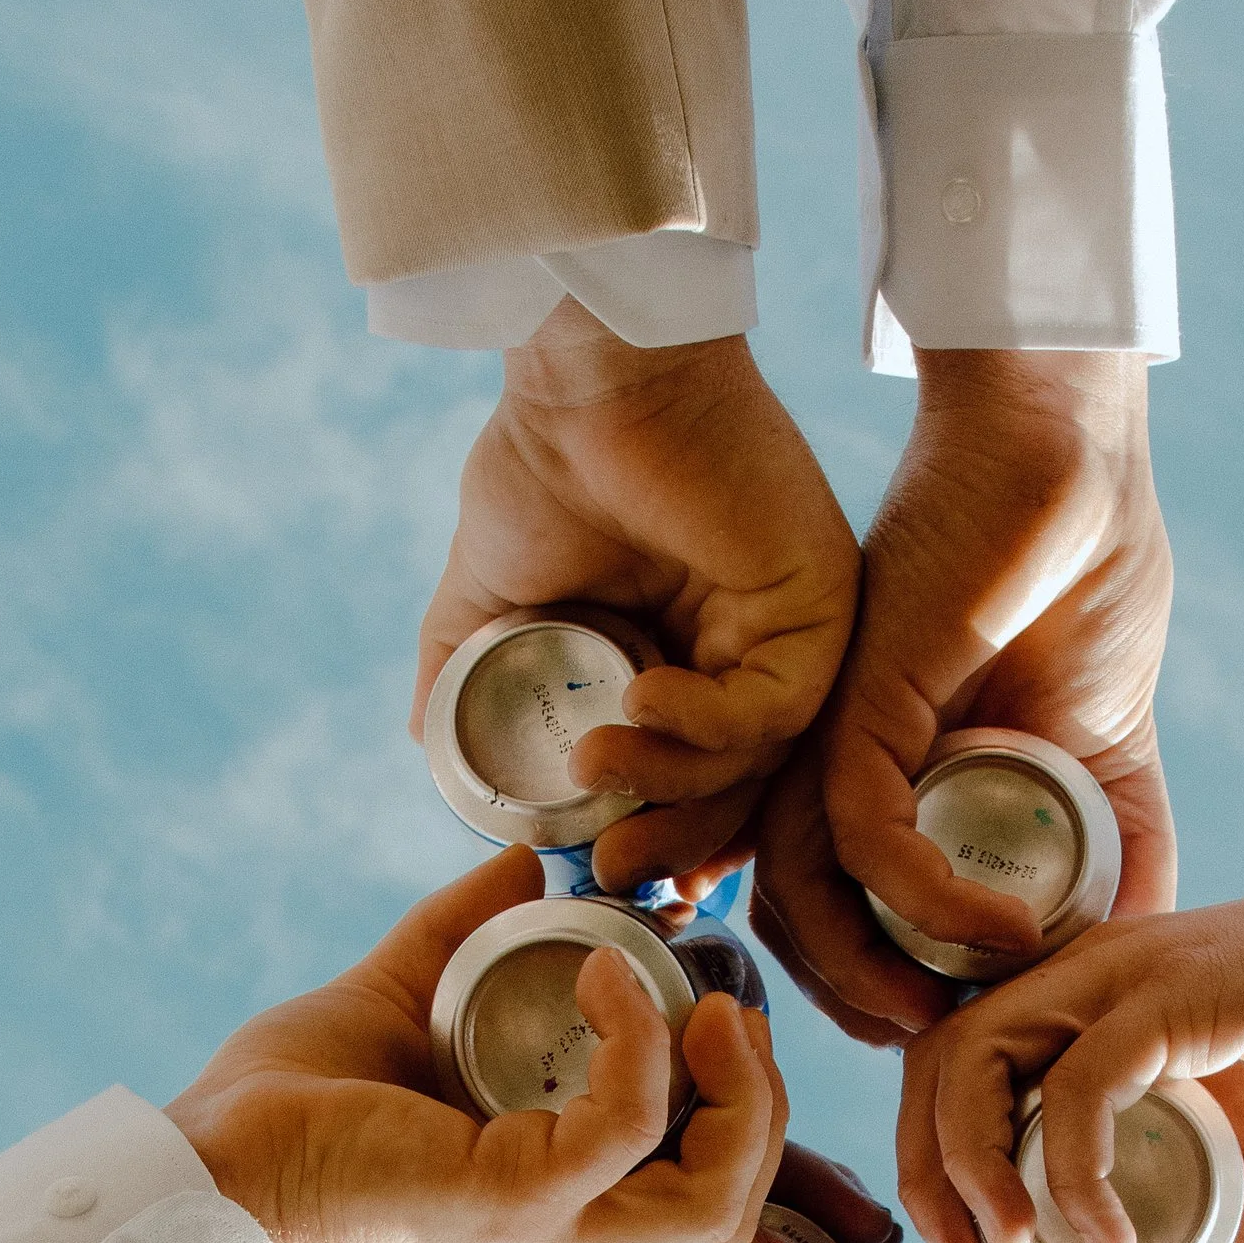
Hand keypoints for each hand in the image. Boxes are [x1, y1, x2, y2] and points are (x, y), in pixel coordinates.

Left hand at [167, 850, 789, 1242]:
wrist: (199, 1169)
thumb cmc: (281, 1114)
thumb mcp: (398, 1008)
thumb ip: (462, 939)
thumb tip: (524, 866)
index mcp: (549, 1219)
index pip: (702, 1213)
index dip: (746, 1128)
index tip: (721, 1025)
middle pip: (731, 1209)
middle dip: (762, 1107)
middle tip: (728, 1012)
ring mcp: (542, 1234)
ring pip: (713, 1196)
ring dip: (737, 1094)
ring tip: (706, 1004)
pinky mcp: (508, 1201)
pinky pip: (625, 1122)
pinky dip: (636, 1037)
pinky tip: (604, 972)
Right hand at [415, 306, 861, 895]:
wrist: (583, 374)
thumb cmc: (543, 462)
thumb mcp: (490, 594)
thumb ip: (463, 672)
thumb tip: (428, 748)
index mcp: (686, 663)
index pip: (696, 787)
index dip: (655, 837)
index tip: (596, 869)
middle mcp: (745, 657)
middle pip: (736, 794)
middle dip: (673, 839)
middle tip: (609, 863)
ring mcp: (786, 633)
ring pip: (755, 763)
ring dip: (674, 780)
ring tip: (595, 761)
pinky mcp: (815, 604)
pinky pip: (776, 705)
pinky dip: (709, 723)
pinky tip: (643, 696)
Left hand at [750, 350, 1173, 1043]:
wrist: (1071, 468)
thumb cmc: (1083, 592)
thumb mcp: (1106, 763)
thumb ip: (1112, 865)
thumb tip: (1135, 971)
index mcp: (877, 792)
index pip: (843, 925)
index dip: (885, 1006)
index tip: (957, 1071)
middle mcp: (836, 773)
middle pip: (803, 928)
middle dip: (861, 1016)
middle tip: (938, 1077)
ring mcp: (837, 741)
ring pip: (809, 898)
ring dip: (877, 982)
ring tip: (958, 1028)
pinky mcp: (855, 707)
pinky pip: (865, 838)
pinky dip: (931, 906)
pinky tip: (1009, 941)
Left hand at [900, 843, 1243, 1242]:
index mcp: (1087, 1011)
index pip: (952, 1069)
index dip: (931, 1159)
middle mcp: (1082, 983)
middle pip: (934, 1063)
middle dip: (926, 1173)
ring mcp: (1119, 981)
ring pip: (976, 1057)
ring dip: (973, 1167)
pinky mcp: (1170, 994)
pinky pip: (1081, 1082)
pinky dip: (1070, 1171)